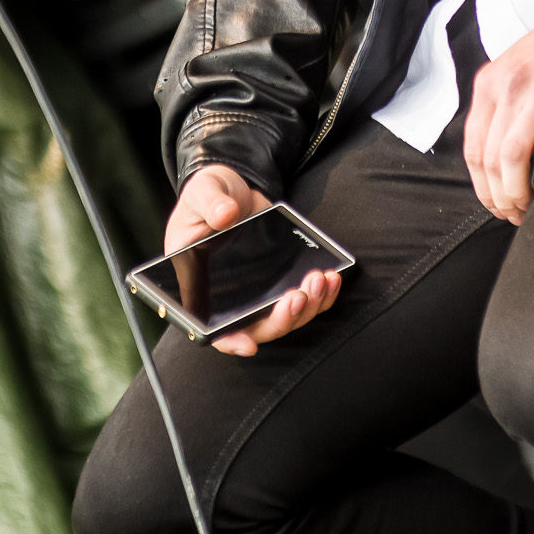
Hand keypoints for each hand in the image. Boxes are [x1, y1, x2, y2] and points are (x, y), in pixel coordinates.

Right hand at [163, 165, 341, 356]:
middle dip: (282, 318)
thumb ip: (210, 203)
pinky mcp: (282, 279)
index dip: (230, 340)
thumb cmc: (207, 196)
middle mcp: (232, 297)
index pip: (211, 326)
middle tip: (299, 294)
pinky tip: (331, 277)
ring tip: (320, 279)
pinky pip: (304, 298)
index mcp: (201, 284)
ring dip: (307, 306)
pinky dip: (321, 295)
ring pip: (285, 317)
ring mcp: (260, 292)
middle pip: (258, 327)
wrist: (234, 188)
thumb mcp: (202, 192)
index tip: (248, 344)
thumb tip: (225, 214)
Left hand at [463, 16, 533, 224]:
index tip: (494, 204)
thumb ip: (502, 105)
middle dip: (499, 197)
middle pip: (490, 159)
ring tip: (529, 206)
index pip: (473, 148)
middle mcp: (509, 88)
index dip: (481, 186)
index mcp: (491, 83)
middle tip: (513, 214)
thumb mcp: (516, 70)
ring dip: (517, 192)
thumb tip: (495, 156)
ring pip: (512, 159)